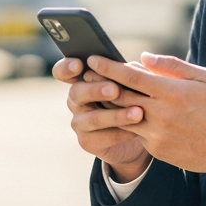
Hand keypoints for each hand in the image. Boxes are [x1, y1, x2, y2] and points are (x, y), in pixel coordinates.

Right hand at [56, 57, 151, 180]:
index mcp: (83, 79)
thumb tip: (138, 64)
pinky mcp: (86, 141)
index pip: (64, 71)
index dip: (67, 67)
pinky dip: (121, 132)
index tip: (79, 65)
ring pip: (93, 118)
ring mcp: (79, 121)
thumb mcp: (135, 84)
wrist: (142, 133)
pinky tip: (138, 130)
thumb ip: (132, 73)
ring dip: (115, 115)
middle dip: (96, 90)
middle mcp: (76, 99)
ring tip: (138, 113)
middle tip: (115, 89)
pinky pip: (102, 137)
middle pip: (76, 92)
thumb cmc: (135, 99)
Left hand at [87, 53, 205, 175]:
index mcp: (173, 92)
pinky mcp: (156, 149)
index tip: (93, 58)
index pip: (132, 77)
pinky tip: (119, 112)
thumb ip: (172, 66)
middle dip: (100, 84)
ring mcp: (157, 134)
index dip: (109, 67)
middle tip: (85, 74)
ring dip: (108, 104)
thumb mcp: (205, 78)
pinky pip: (135, 132)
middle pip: (120, 96)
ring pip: (122, 116)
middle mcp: (161, 114)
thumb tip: (144, 57)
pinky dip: (125, 120)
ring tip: (97, 93)